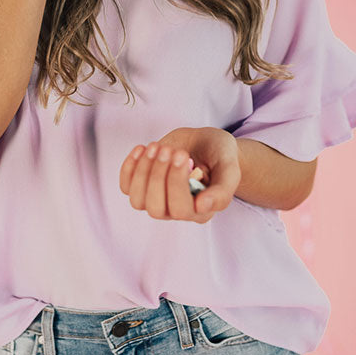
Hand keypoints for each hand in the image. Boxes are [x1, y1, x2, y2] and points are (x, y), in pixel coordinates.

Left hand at [119, 127, 240, 223]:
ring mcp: (157, 200)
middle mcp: (176, 211)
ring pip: (138, 200)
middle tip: (170, 150)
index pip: (180, 210)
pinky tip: (143, 148)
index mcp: (200, 211)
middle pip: (155, 208)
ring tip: (158, 146)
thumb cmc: (219, 156)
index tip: (184, 155)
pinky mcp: (143, 186)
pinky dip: (129, 167)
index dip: (176, 182)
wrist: (204, 143)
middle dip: (158, 175)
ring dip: (143, 170)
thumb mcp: (230, 169)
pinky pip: (126, 186)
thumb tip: (202, 207)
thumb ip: (222, 191)